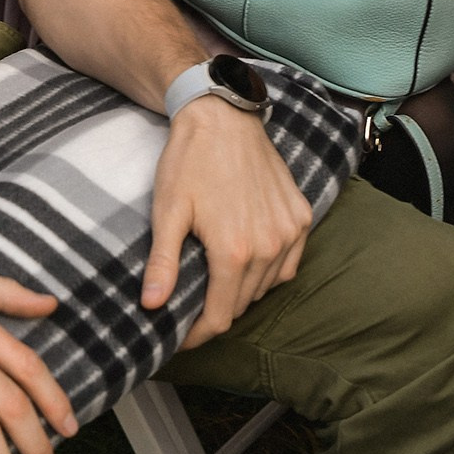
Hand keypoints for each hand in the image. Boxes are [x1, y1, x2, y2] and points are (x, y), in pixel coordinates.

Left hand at [144, 93, 312, 346]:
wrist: (223, 115)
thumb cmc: (189, 160)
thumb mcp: (168, 211)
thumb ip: (163, 262)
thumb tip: (152, 306)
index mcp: (234, 251)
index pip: (220, 317)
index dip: (198, 334)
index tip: (182, 338)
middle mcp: (269, 246)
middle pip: (242, 304)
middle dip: (217, 311)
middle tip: (193, 307)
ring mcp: (290, 231)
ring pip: (267, 286)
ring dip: (242, 291)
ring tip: (217, 281)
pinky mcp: (301, 215)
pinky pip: (290, 263)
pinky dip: (271, 270)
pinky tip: (250, 260)